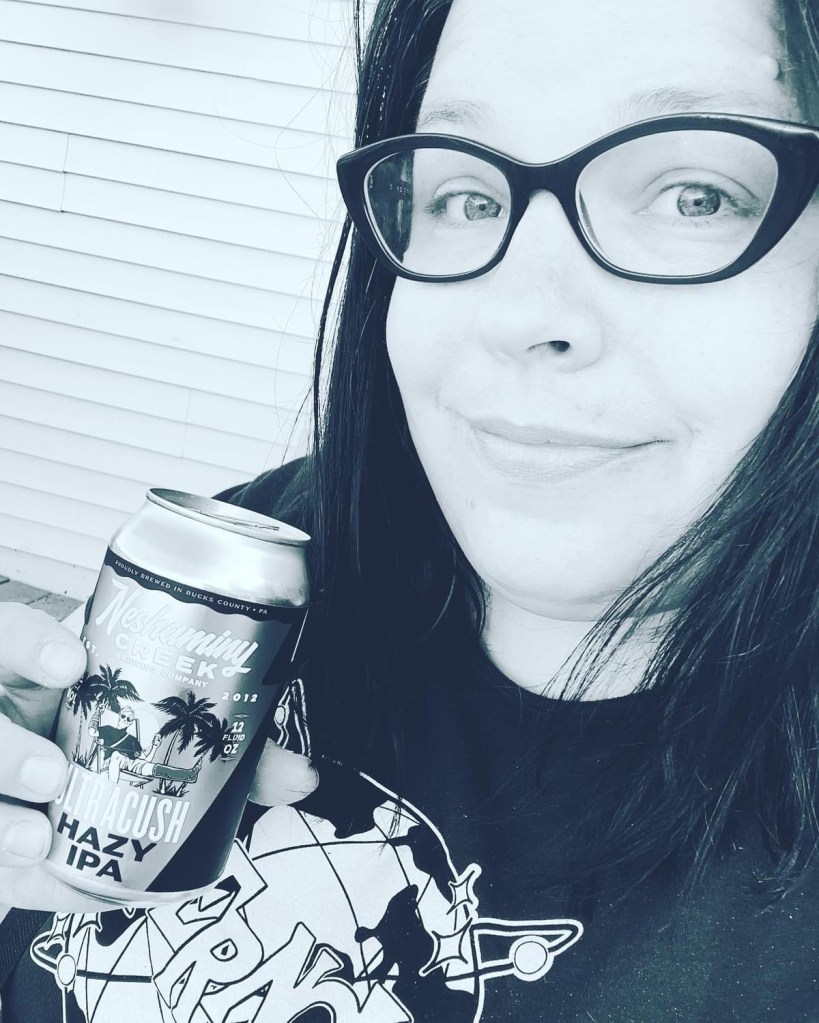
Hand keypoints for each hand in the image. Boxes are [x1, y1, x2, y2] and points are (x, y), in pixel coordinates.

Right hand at [0, 602, 318, 912]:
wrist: (44, 836)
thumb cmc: (108, 772)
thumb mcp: (157, 752)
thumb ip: (228, 759)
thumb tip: (300, 775)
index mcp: (41, 678)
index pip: (13, 636)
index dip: (33, 644)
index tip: (71, 663)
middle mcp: (1, 711)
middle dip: (8, 743)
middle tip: (55, 773)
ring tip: (38, 836)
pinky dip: (3, 861)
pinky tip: (27, 869)